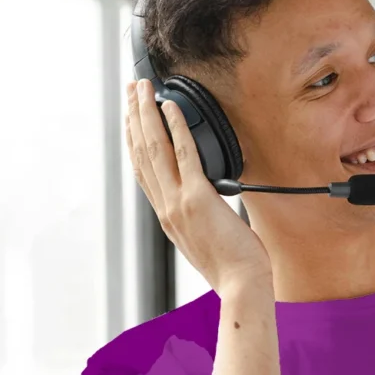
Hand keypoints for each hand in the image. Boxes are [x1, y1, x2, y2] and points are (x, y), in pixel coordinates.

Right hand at [125, 78, 272, 295]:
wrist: (242, 285)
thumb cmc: (234, 267)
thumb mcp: (208, 239)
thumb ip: (203, 217)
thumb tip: (213, 201)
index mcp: (168, 217)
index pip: (143, 171)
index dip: (134, 141)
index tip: (132, 119)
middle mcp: (166, 207)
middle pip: (142, 153)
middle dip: (134, 118)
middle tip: (131, 91)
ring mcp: (178, 202)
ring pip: (155, 149)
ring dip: (147, 114)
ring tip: (142, 89)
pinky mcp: (198, 198)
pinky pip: (184, 155)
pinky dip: (177, 128)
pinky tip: (172, 107)